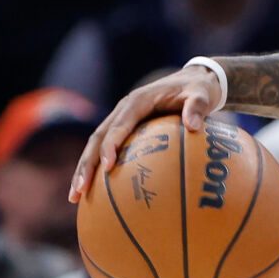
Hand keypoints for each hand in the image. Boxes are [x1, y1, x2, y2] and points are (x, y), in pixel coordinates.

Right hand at [72, 62, 225, 198]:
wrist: (193, 81)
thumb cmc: (198, 90)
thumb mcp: (203, 95)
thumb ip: (198, 107)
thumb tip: (193, 126)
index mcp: (137, 101)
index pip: (118, 125)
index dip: (111, 145)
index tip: (108, 167)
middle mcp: (122, 110)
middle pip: (97, 138)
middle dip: (86, 164)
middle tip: (80, 189)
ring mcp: (120, 120)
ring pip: (95, 146)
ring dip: (84, 170)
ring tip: (75, 197)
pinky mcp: (124, 130)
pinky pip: (106, 150)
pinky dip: (97, 170)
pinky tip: (94, 194)